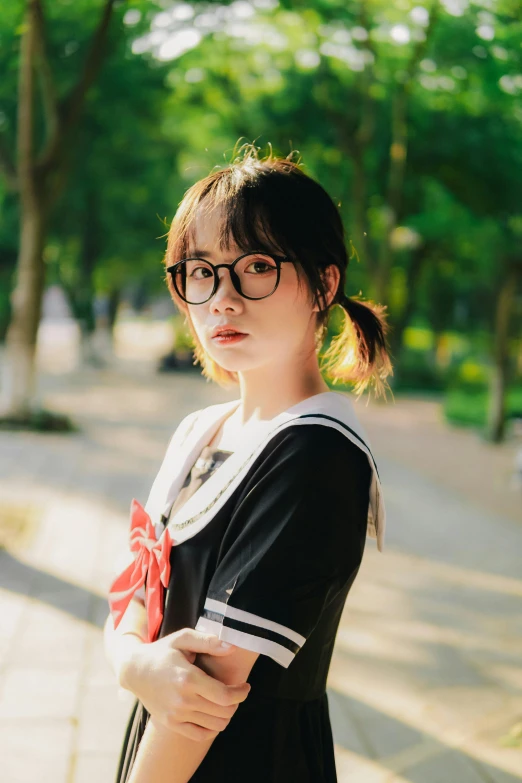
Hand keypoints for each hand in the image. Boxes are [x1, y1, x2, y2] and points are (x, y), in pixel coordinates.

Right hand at [120, 628, 250, 740]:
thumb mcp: (183, 639)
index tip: (246, 686)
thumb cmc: (163, 652)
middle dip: (236, 703)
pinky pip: (201, 735)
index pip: (225, 696)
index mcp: (188, 679)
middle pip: (224, 712)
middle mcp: (182, 700)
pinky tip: (213, 713)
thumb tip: (231, 647)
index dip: (241, 693)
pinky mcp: (171, 724)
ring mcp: (176, 715)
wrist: (135, 671)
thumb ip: (208, 641)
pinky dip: (212, 727)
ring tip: (225, 702)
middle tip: (237, 692)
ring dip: (226, 715)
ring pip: (215, 725)